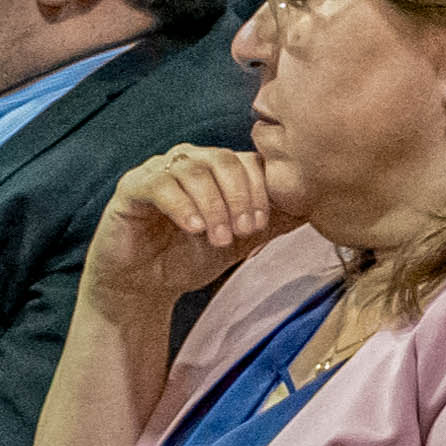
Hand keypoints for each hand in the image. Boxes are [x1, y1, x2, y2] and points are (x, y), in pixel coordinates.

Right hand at [88, 145, 290, 315]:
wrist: (144, 285)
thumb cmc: (189, 257)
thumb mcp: (239, 242)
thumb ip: (270, 223)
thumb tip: (312, 207)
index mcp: (217, 170)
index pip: (247, 161)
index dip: (260, 190)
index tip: (262, 224)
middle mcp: (189, 162)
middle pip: (223, 159)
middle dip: (240, 196)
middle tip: (245, 230)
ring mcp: (159, 170)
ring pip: (193, 169)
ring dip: (213, 205)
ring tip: (219, 238)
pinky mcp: (133, 187)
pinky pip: (160, 184)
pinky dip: (183, 205)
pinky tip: (194, 228)